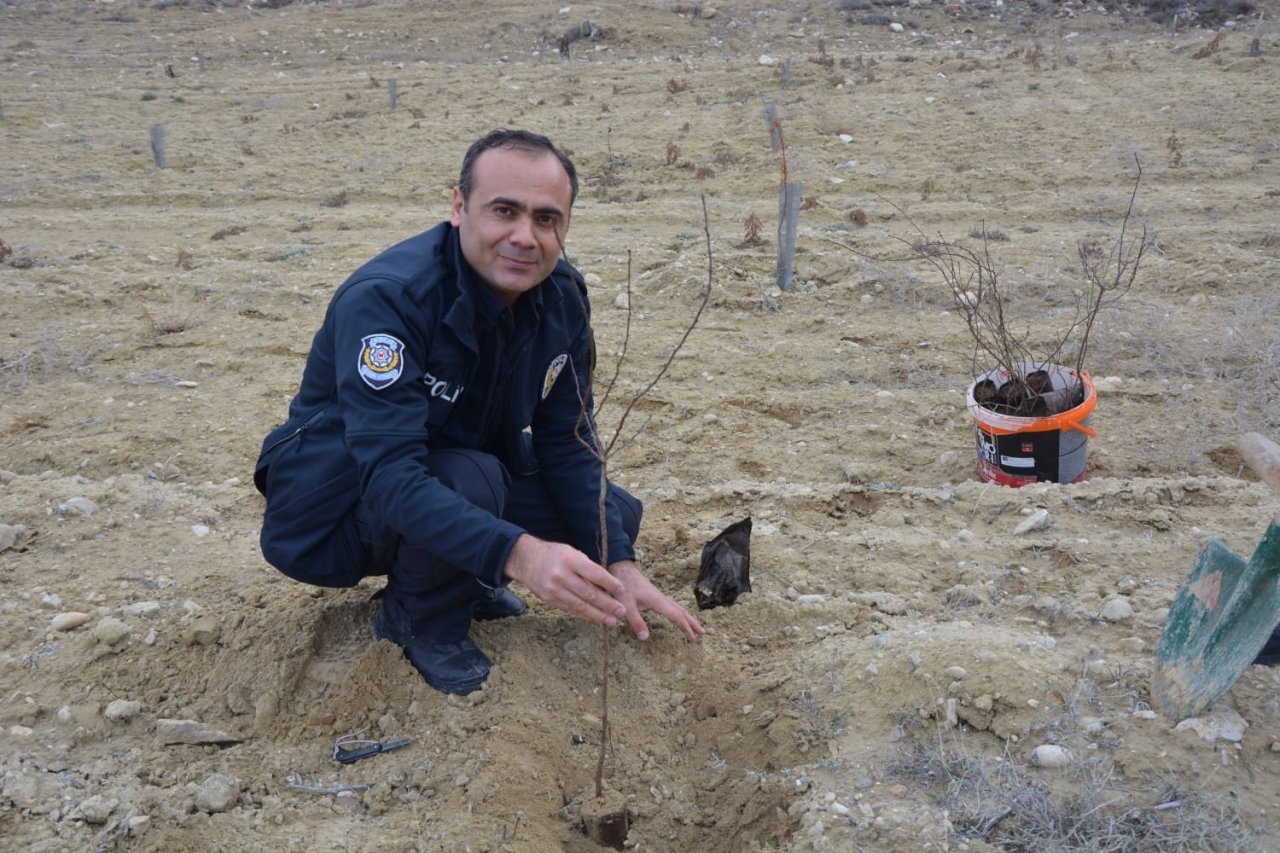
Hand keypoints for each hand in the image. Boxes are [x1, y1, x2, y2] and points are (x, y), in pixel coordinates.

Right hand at [503, 534, 626, 626]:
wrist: (525, 560)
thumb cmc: (554, 554)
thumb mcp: (571, 552)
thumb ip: (587, 567)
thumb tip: (607, 584)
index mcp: (570, 559)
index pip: (594, 573)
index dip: (610, 583)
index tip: (622, 591)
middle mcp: (561, 575)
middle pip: (589, 593)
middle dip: (607, 604)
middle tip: (622, 611)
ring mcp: (554, 589)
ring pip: (580, 605)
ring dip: (598, 615)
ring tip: (612, 620)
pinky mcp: (549, 600)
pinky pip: (570, 609)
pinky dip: (585, 615)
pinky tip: (596, 618)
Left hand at [608, 559, 705, 640]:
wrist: (621, 569)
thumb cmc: (623, 587)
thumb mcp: (626, 606)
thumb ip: (636, 622)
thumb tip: (646, 638)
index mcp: (657, 601)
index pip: (676, 616)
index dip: (685, 627)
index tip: (692, 638)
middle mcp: (661, 598)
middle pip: (681, 611)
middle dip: (692, 622)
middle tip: (702, 633)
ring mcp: (659, 596)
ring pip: (678, 607)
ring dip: (687, 617)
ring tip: (695, 626)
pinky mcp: (655, 595)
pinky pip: (672, 605)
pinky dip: (679, 613)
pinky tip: (678, 615)